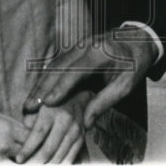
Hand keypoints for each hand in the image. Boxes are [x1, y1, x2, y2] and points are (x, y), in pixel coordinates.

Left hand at [15, 93, 87, 163]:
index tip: (18, 160)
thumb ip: (28, 122)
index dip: (27, 149)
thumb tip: (19, 141)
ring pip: (59, 156)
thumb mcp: (37, 106)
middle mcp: (65, 121)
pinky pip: (70, 158)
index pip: (38, 135)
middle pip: (49, 149)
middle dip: (35, 162)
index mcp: (51, 112)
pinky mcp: (81, 138)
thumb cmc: (51, 103)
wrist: (77, 97)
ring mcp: (75, 130)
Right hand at [22, 26, 157, 128]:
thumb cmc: (134, 65)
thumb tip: (84, 124)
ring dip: (40, 84)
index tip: (47, 103)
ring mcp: (78, 45)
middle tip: (30, 107)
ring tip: (29, 103)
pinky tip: (37, 92)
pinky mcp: (74, 50)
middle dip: (43, 88)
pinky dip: (46, 78)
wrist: (136, 42)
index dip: (60, 87)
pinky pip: (57, 64)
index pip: (76, 70)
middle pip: (59, 67)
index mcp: (100, 52)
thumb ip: (105, 102)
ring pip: (54, 65)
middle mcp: (85, 46)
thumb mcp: (125, 85)